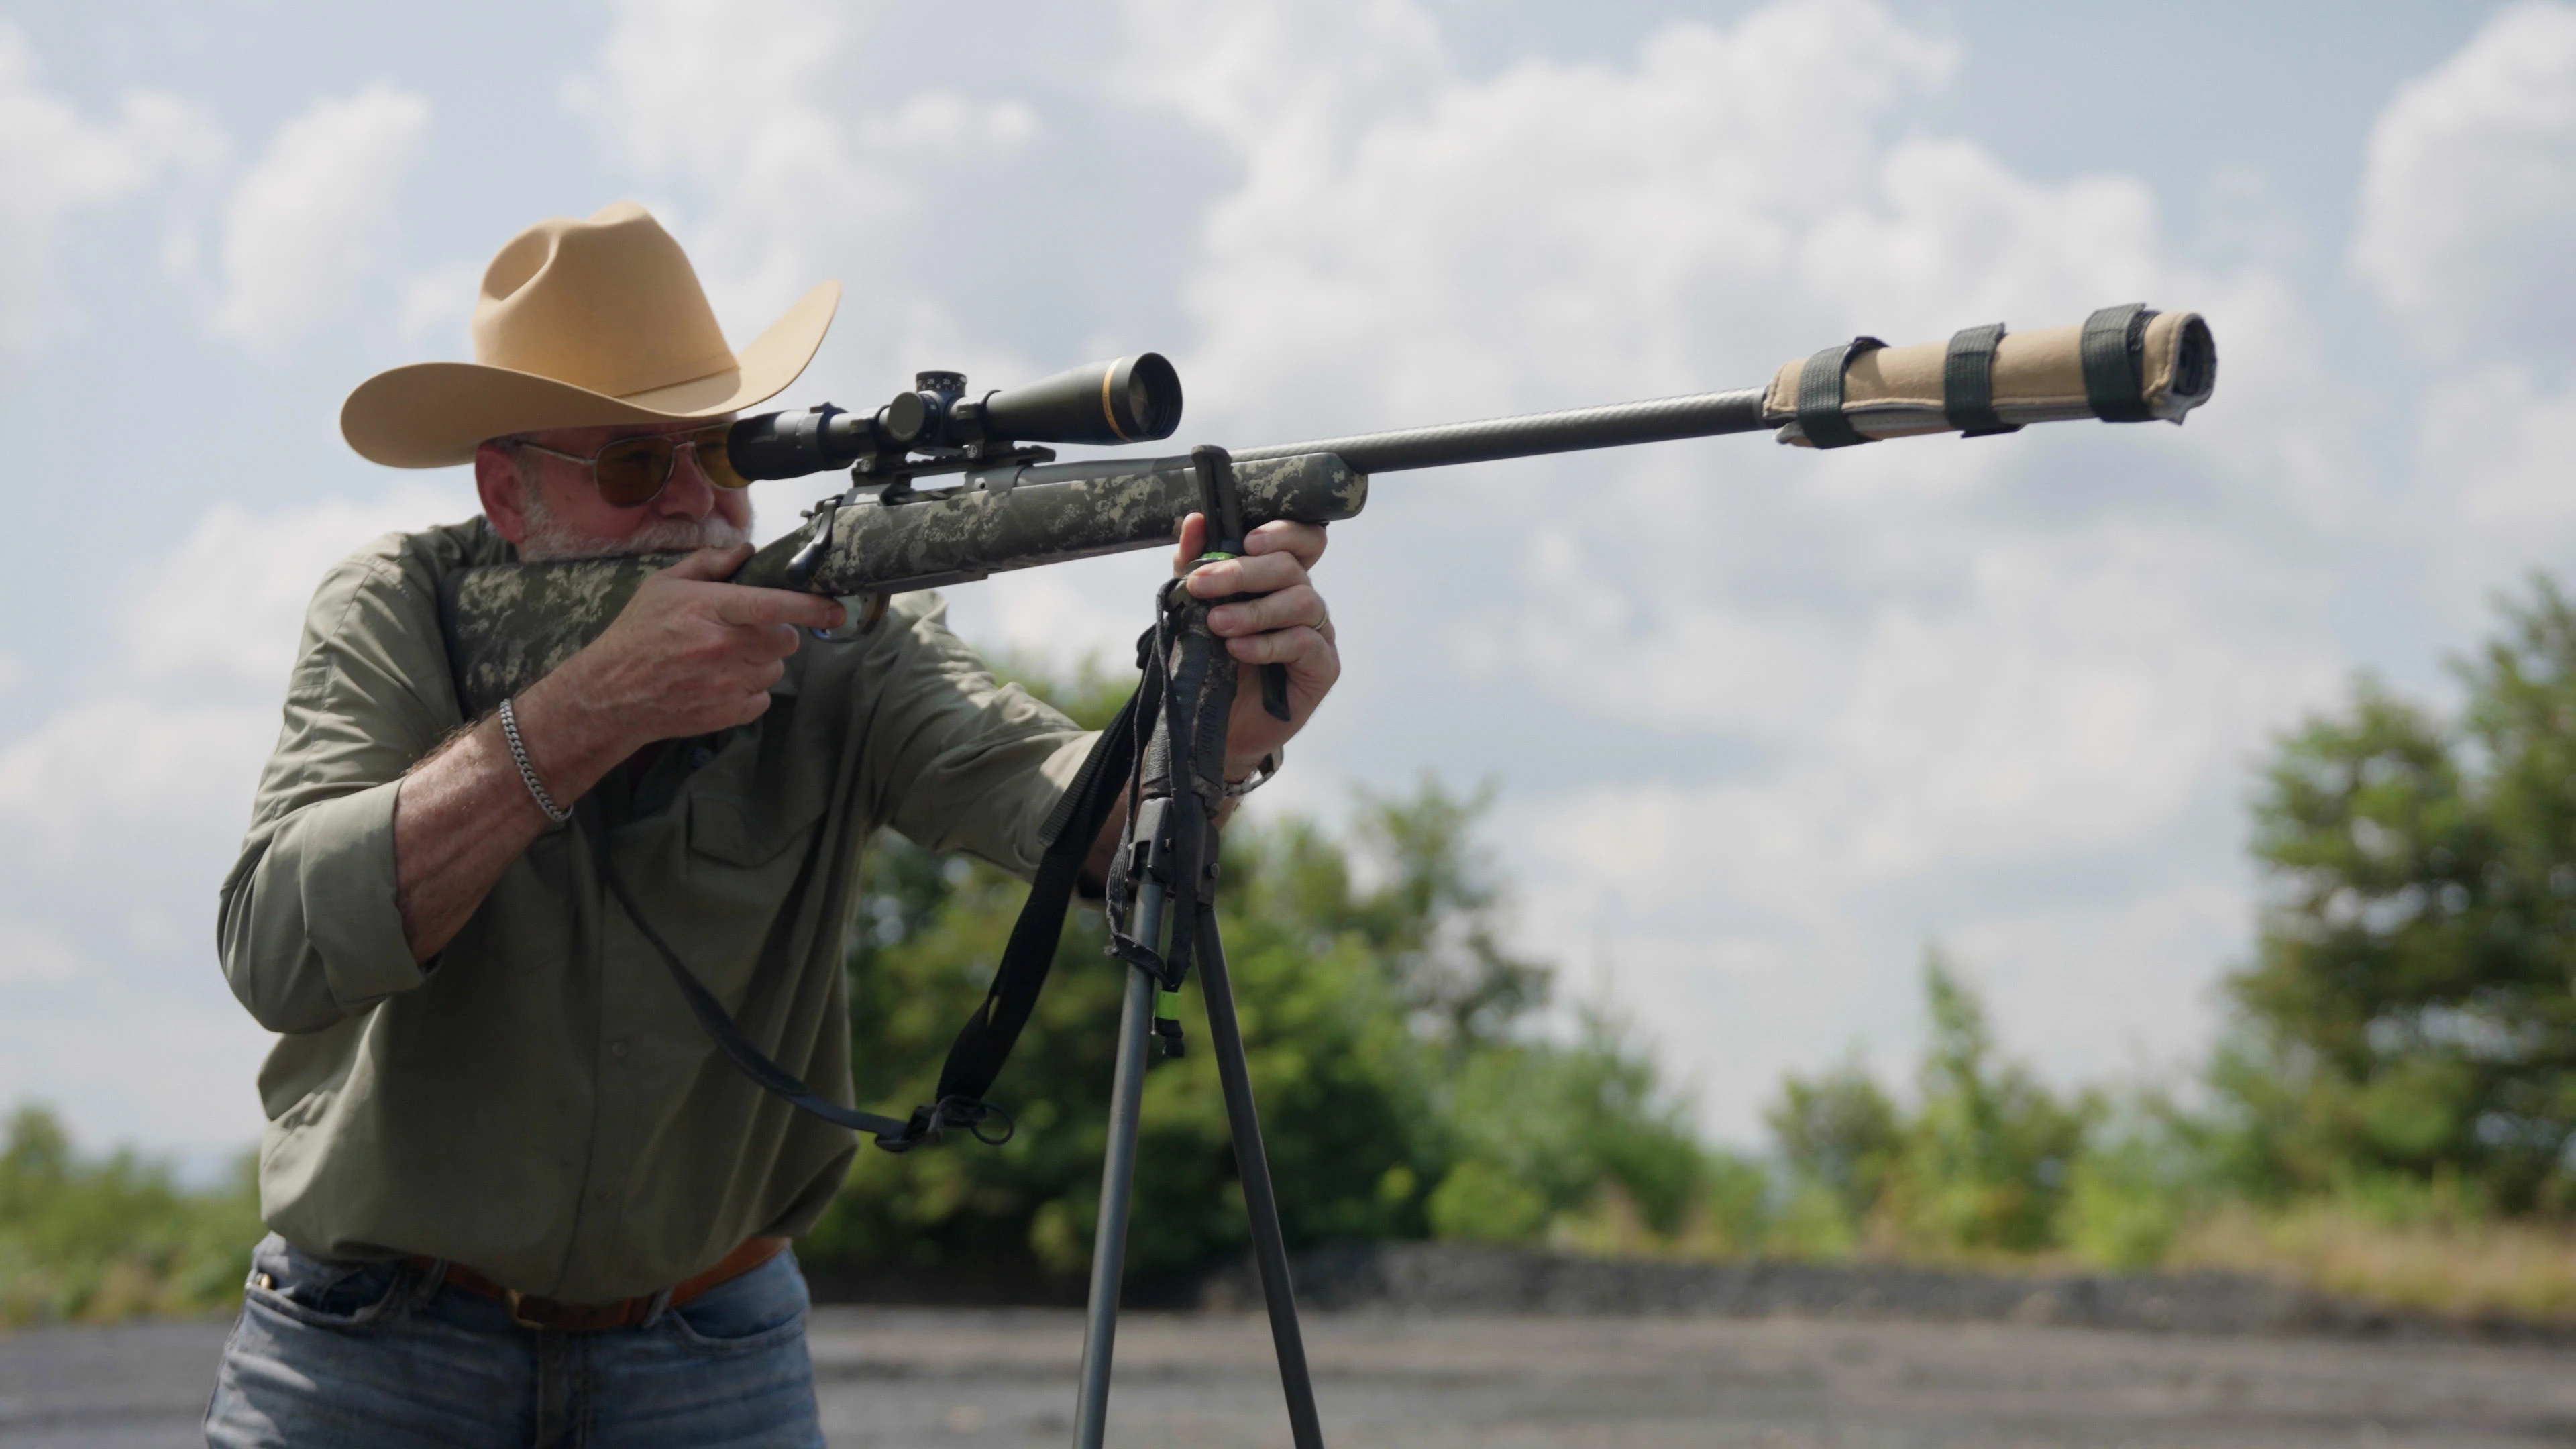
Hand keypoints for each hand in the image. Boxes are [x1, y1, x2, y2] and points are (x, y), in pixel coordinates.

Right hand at [534, 544, 845, 753]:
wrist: (611, 693)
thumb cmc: (638, 633)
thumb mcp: (664, 586)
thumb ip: (710, 565)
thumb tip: (747, 551)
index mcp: (710, 610)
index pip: (773, 605)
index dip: (810, 606)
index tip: (836, 607)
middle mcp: (722, 647)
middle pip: (785, 639)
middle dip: (777, 633)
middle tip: (749, 631)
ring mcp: (726, 684)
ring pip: (775, 669)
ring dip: (761, 662)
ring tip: (726, 658)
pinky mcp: (727, 713)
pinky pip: (763, 698)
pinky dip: (750, 690)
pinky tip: (722, 681)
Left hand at [1173, 514, 1337, 779]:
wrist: (1215, 724)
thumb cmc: (1210, 662)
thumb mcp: (1194, 610)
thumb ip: (1195, 565)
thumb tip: (1195, 522)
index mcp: (1279, 580)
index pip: (1301, 541)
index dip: (1284, 532)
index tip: (1247, 539)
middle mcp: (1303, 601)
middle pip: (1292, 567)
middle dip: (1244, 572)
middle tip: (1203, 585)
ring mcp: (1318, 633)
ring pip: (1302, 601)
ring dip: (1254, 610)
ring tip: (1217, 623)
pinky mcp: (1322, 667)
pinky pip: (1304, 644)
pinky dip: (1268, 644)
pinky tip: (1238, 649)